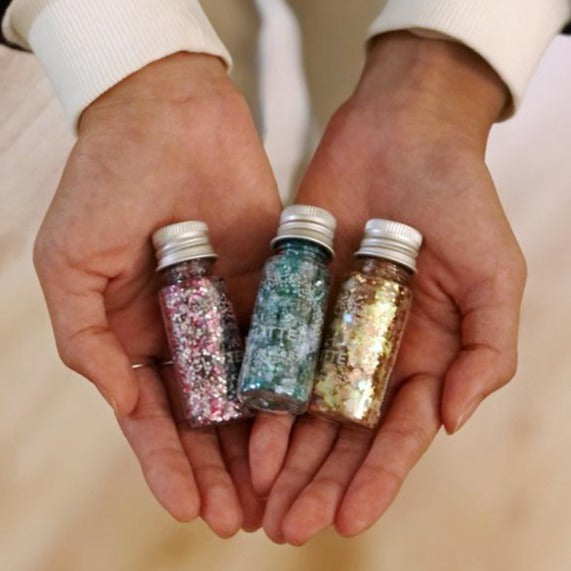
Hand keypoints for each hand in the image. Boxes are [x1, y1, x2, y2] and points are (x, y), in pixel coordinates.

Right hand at [34, 53, 281, 534]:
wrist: (168, 116)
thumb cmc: (106, 181)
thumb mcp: (68, 262)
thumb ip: (85, 338)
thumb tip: (125, 404)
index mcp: (134, 332)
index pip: (152, 416)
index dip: (168, 464)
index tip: (189, 508)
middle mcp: (187, 330)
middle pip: (206, 416)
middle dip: (219, 468)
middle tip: (240, 519)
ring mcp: (233, 310)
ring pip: (250, 390)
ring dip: (257, 443)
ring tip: (273, 494)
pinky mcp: (274, 283)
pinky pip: (286, 341)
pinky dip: (291, 385)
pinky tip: (301, 427)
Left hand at [251, 32, 526, 542]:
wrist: (401, 134)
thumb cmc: (459, 200)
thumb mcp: (496, 276)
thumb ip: (486, 351)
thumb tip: (450, 422)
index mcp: (423, 354)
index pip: (398, 432)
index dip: (376, 477)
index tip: (349, 518)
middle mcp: (371, 351)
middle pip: (343, 432)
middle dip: (319, 481)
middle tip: (289, 528)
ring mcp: (328, 328)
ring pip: (302, 407)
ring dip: (284, 456)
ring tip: (260, 500)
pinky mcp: (291, 298)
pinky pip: (272, 355)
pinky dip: (259, 397)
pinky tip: (243, 435)